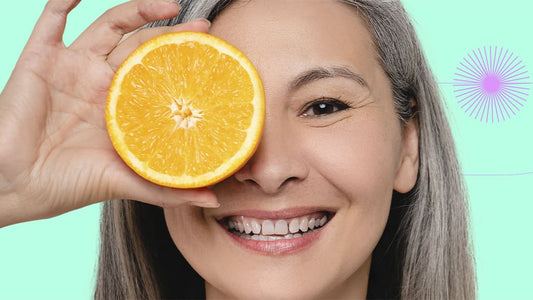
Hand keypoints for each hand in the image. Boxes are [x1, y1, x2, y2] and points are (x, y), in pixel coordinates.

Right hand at [0, 0, 217, 226]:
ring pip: (109, 26)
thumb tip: (213, 200)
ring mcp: (72, 68)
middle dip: (173, 35)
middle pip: (143, 46)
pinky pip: (51, 19)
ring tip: (170, 5)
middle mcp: (101, 83)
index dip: (185, 64)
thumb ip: (168, 189)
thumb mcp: (125, 183)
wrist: (14, 187)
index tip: (215, 56)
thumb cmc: (67, 186)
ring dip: (138, 10)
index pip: (160, 75)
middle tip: (205, 30)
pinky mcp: (40, 59)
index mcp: (122, 107)